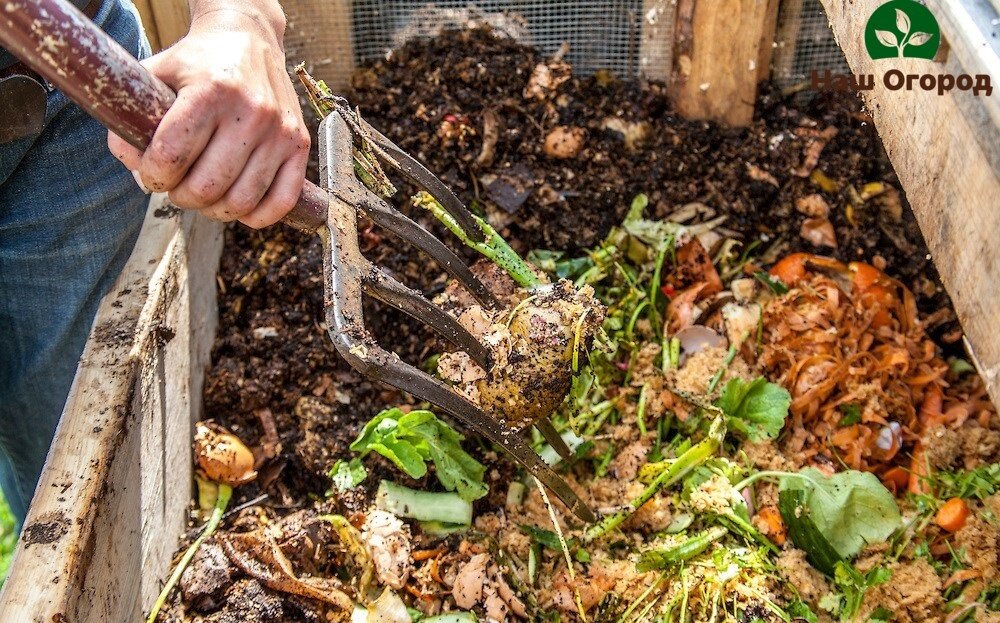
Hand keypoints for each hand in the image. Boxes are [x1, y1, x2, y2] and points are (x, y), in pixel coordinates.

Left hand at [108, 4, 308, 227]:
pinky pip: (281, 201)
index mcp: (211, 90)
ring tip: (204, 195)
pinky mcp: (299, 144)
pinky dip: (256, 216)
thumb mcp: (154, 77)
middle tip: (177, 187)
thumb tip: (137, 174)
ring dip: (213, 210)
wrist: (249, 39)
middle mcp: (251, 111)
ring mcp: (279, 130)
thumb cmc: (196, 64)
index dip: (152, 176)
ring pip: (241, 201)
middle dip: (181, 197)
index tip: (152, 173)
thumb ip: (132, 124)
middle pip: (206, 187)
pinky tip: (238, 206)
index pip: (171, 157)